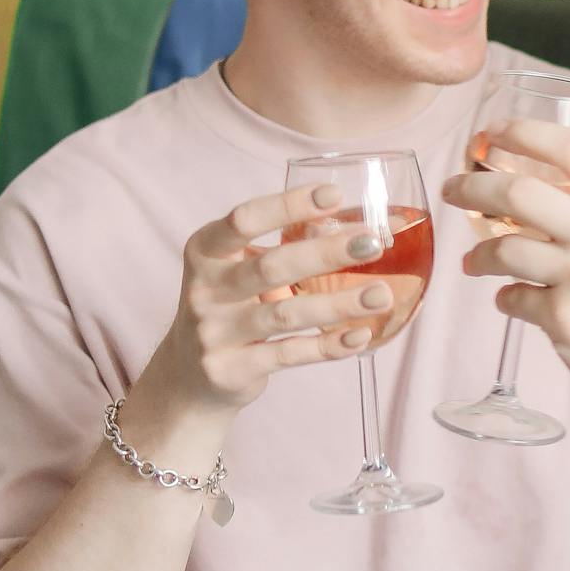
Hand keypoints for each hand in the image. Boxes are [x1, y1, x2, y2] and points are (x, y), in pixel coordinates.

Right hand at [136, 183, 396, 430]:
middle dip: (326, 253)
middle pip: (271, 266)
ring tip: (380, 295)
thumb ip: (279, 250)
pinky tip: (360, 335)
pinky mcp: (230, 370)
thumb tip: (352, 227)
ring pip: (286, 315)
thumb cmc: (228, 307)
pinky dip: (328, 345)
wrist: (189, 375)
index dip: (289, 205)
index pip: (244, 220)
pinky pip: (289, 355)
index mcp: (205, 251)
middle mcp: (204, 289)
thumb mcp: (235, 270)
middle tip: (373, 243)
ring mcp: (213, 333)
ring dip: (338, 304)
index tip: (335, 196)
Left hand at [442, 122, 569, 437]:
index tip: (490, 132)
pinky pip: (512, 298)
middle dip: (472, 186)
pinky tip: (511, 300)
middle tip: (454, 189)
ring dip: (480, 254)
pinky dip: (505, 298)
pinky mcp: (563, 319)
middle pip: (517, 191)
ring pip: (503, 247)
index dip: (523, 132)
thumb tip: (542, 197)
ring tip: (475, 262)